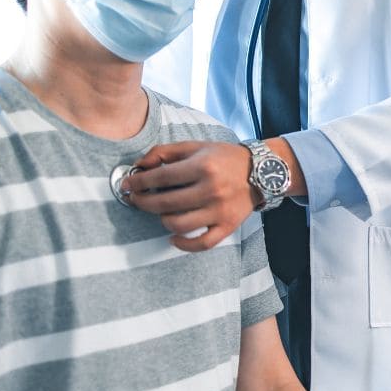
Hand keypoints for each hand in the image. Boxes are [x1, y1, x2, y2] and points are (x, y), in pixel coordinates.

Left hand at [122, 141, 255, 251]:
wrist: (262, 171)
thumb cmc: (224, 158)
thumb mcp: (196, 147)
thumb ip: (165, 152)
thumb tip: (139, 165)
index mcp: (203, 167)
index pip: (160, 178)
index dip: (139, 182)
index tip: (128, 185)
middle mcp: (211, 189)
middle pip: (165, 203)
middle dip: (143, 202)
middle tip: (135, 199)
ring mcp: (219, 211)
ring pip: (178, 225)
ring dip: (161, 219)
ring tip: (160, 212)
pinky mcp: (228, 226)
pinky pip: (201, 243)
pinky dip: (183, 244)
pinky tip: (174, 237)